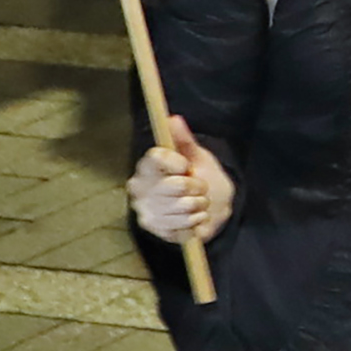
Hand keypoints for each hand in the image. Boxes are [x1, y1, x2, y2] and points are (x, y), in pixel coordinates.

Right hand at [127, 121, 231, 248]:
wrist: (210, 208)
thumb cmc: (199, 178)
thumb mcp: (196, 156)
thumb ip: (184, 140)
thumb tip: (173, 118)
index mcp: (146, 168)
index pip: (157, 157)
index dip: (178, 162)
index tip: (185, 166)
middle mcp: (139, 190)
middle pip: (177, 185)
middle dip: (197, 186)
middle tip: (198, 187)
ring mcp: (147, 212)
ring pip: (185, 206)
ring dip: (200, 204)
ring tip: (196, 202)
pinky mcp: (157, 231)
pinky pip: (187, 225)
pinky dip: (198, 221)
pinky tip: (193, 217)